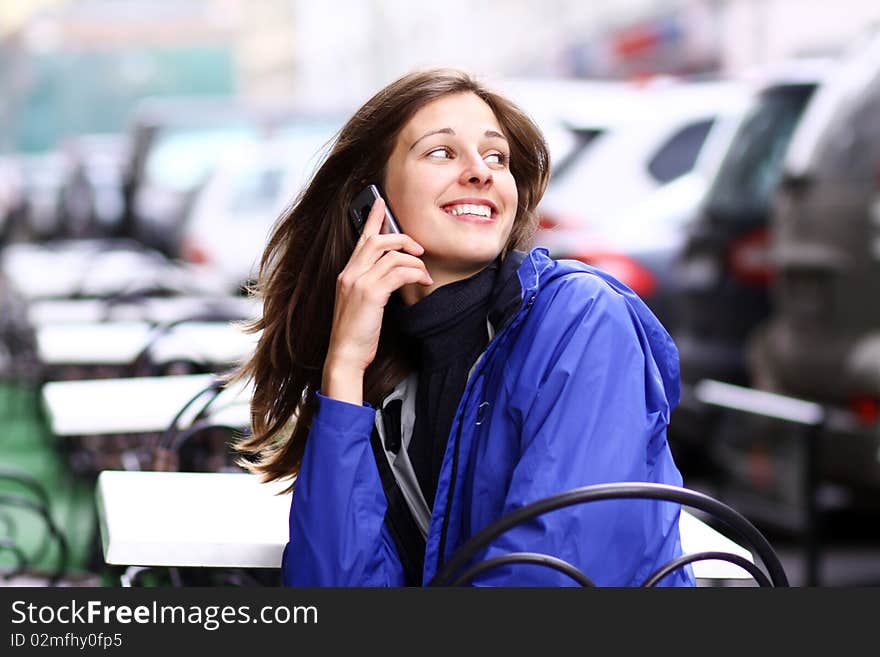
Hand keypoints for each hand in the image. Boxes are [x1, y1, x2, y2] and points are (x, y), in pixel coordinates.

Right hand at [323, 197, 431, 403]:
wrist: (345, 355)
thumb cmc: (355, 333)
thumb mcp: (361, 304)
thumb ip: (371, 285)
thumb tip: (395, 275)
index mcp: (346, 274)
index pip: (361, 239)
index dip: (373, 218)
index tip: (380, 202)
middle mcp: (350, 273)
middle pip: (378, 240)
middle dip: (402, 238)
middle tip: (419, 247)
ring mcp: (358, 282)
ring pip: (391, 255)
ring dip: (414, 261)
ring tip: (425, 273)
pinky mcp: (370, 294)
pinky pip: (398, 272)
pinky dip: (415, 273)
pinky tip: (422, 281)